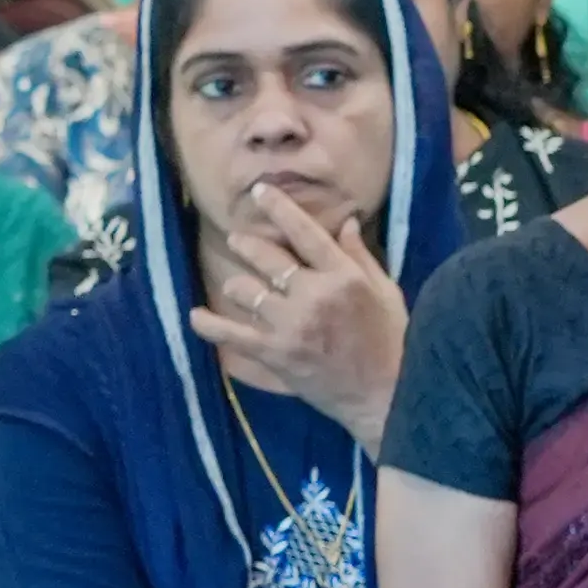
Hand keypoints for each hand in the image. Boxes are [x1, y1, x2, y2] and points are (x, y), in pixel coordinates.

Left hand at [192, 186, 410, 444]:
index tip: (259, 192)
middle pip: (266, 257)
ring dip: (239, 286)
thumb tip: (346, 223)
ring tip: (239, 288)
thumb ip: (362, 258)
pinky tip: (195, 316)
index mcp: (344, 277)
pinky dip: (209, 325)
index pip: (305, 233)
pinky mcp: (276, 353)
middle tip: (238, 242)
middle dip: (247, 245)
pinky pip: (232, 333)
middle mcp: (314, 295)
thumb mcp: (387, 293)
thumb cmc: (392, 341)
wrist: (387, 395)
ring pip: (245, 291)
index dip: (279, 208)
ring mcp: (291, 325)